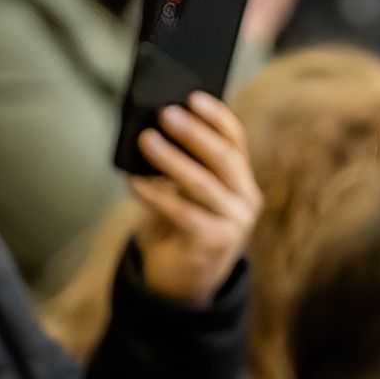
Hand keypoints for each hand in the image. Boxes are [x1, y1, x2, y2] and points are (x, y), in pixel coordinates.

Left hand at [128, 93, 260, 306]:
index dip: (216, 116)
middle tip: (165, 113)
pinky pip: (182, 212)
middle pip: (225, 157)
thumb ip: (179, 167)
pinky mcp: (214, 242)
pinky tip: (133, 181)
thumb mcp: (185, 194)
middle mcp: (246, 199)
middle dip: (194, 132)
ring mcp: (235, 222)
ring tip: (146, 139)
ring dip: (172, 159)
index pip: (236, 140)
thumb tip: (151, 131)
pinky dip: (155, 194)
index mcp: (242, 181)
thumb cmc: (179, 228)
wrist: (182, 282)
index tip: (192, 95)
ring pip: (204, 182)